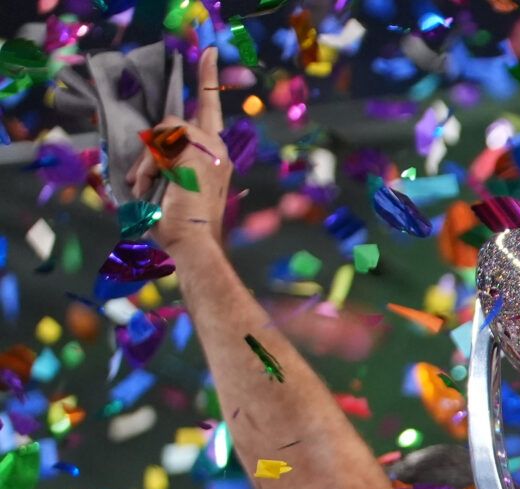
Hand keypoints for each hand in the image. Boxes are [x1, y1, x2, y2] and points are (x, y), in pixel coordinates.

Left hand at [126, 47, 229, 254]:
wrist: (193, 242)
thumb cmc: (181, 226)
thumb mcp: (171, 189)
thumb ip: (165, 165)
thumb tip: (138, 164)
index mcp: (216, 157)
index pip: (210, 109)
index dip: (207, 78)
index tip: (206, 51)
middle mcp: (218, 148)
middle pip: (174, 122)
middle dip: (152, 150)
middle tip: (141, 181)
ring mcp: (210, 147)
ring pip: (165, 131)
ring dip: (148, 161)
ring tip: (146, 187)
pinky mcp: (196, 150)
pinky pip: (159, 143)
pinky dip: (148, 164)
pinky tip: (151, 184)